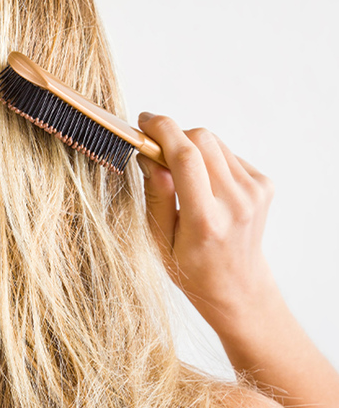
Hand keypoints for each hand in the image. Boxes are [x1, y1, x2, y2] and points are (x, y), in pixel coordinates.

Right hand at [136, 112, 276, 326]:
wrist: (237, 285)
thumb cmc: (191, 267)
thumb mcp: (159, 239)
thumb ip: (156, 194)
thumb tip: (148, 153)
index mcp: (206, 221)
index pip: (186, 158)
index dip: (163, 131)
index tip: (144, 122)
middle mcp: (237, 203)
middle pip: (202, 140)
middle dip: (173, 134)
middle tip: (154, 147)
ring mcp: (255, 192)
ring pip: (214, 142)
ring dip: (190, 146)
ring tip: (179, 173)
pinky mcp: (264, 184)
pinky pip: (227, 153)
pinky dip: (208, 158)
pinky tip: (202, 183)